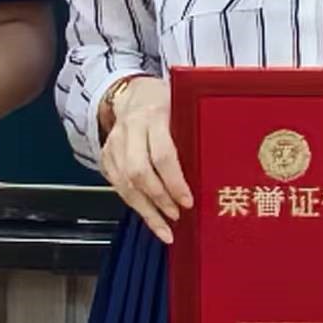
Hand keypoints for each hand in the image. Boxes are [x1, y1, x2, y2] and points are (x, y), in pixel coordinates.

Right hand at [97, 77, 191, 245]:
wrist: (133, 93)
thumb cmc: (167, 102)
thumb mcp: (184, 107)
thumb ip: (193, 131)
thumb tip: (216, 167)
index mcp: (154, 115)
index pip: (163, 154)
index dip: (175, 182)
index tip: (188, 201)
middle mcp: (130, 129)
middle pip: (139, 172)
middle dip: (159, 199)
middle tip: (176, 216)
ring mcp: (114, 143)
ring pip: (124, 184)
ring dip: (146, 210)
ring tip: (164, 229)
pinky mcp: (106, 156)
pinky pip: (117, 186)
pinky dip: (134, 204)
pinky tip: (149, 217)